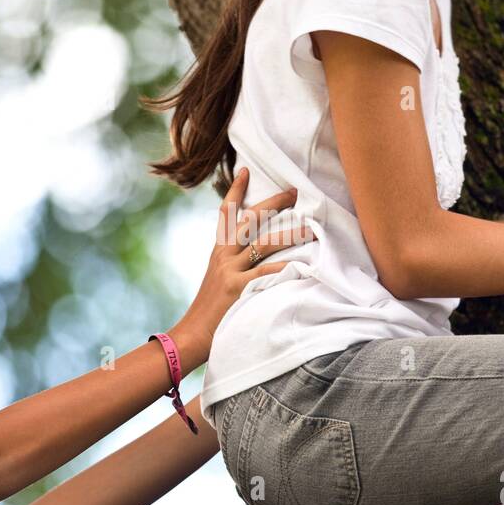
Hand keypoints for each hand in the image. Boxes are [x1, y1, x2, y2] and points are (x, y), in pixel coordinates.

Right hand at [171, 167, 316, 364]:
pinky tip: (302, 264)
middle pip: (250, 219)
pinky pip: (266, 273)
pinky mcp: (237, 289)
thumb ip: (234, 264)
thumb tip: (254, 254)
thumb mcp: (218, 280)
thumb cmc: (210, 311)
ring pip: (264, 243)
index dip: (235, 190)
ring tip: (312, 228)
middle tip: (294, 191)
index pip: (225, 214)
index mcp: (219, 252)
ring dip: (291, 233)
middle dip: (273, 203)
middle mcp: (224, 256)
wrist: (191, 335)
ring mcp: (230, 271)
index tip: (246, 170)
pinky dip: (286, 268)